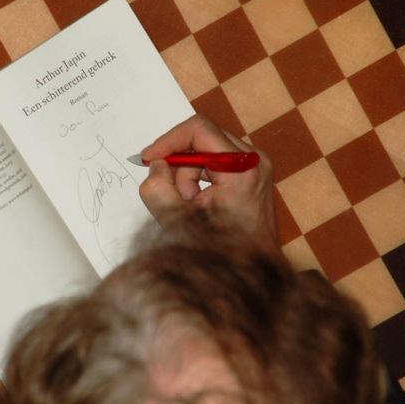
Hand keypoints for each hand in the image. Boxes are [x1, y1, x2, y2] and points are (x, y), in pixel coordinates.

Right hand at [140, 114, 277, 247]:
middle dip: (179, 166)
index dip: (168, 141)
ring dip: (189, 175)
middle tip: (175, 196)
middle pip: (202, 139)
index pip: (199, 130)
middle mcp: (254, 161)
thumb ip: (157, 188)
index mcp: (242, 169)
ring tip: (191, 206)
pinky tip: (201, 204)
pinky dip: (200, 179)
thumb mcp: (177, 220)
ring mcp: (256, 166)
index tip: (148, 158)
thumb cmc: (220, 252)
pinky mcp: (252, 173)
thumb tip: (156, 165)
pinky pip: (216, 162)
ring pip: (207, 151)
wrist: (249, 273)